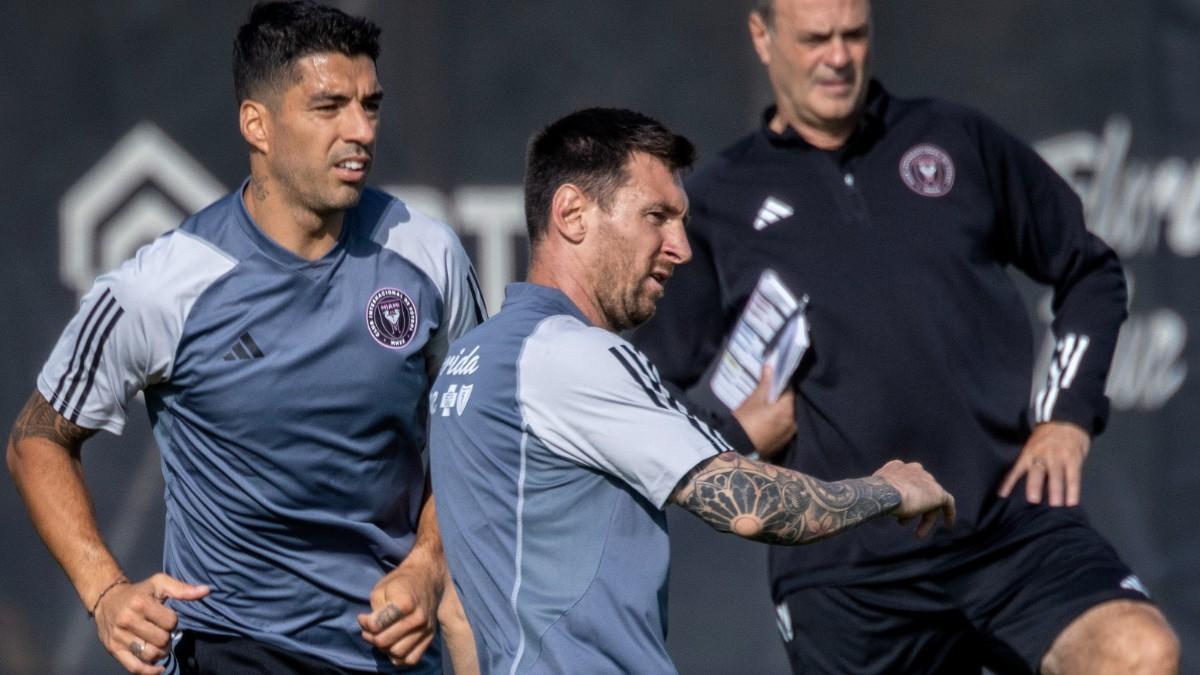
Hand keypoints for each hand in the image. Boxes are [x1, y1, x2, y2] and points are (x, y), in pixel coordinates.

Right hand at [94, 573, 208, 673]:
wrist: (106, 599)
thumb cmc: (139, 592)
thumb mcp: (159, 583)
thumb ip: (182, 589)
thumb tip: (206, 590)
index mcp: (140, 603)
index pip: (170, 622)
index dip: (173, 622)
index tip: (166, 618)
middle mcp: (128, 621)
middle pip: (161, 640)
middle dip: (167, 637)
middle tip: (162, 632)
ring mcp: (119, 637)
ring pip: (150, 655)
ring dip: (160, 653)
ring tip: (158, 644)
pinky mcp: (113, 650)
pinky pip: (134, 667)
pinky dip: (149, 671)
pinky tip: (159, 667)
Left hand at [358, 560, 441, 667]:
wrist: (427, 577)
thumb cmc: (401, 581)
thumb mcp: (382, 587)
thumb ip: (374, 609)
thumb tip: (370, 628)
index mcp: (405, 603)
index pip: (377, 625)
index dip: (364, 622)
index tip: (362, 616)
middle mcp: (418, 618)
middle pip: (385, 641)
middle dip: (370, 637)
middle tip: (367, 630)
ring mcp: (426, 629)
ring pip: (397, 653)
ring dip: (383, 649)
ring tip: (379, 637)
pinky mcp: (429, 637)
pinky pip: (412, 659)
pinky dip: (399, 657)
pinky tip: (393, 645)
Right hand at [732, 365, 796, 459]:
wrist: (736, 447)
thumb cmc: (745, 420)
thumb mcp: (754, 399)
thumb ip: (765, 383)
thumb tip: (770, 365)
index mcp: (787, 410)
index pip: (790, 391)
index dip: (782, 385)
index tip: (773, 382)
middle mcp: (793, 423)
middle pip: (790, 405)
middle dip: (781, 400)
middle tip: (767, 396)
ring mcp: (788, 436)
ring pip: (787, 417)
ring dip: (780, 412)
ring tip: (766, 410)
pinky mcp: (782, 445)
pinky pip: (783, 429)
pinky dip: (778, 424)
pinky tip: (766, 423)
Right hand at [873, 460, 956, 537]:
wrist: (886, 493)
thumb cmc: (875, 494)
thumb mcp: (874, 492)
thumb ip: (878, 494)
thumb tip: (866, 503)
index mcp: (898, 467)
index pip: (905, 479)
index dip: (903, 495)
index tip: (899, 508)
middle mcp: (914, 469)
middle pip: (918, 490)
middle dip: (912, 507)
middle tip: (903, 523)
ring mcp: (927, 480)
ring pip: (930, 500)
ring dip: (924, 517)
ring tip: (917, 534)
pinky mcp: (937, 492)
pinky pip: (948, 503)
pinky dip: (948, 513)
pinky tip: (948, 524)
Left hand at [998, 421, 1090, 506]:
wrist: (1066, 420)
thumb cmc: (1046, 437)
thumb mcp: (1032, 446)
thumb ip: (1028, 462)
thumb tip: (1017, 483)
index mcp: (1029, 453)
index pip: (1016, 469)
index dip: (1009, 482)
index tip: (1002, 495)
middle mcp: (1042, 456)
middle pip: (1037, 472)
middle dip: (1034, 486)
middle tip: (1032, 500)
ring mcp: (1059, 457)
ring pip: (1057, 476)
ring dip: (1056, 491)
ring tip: (1056, 506)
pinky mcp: (1073, 459)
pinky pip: (1073, 477)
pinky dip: (1073, 491)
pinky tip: (1072, 502)